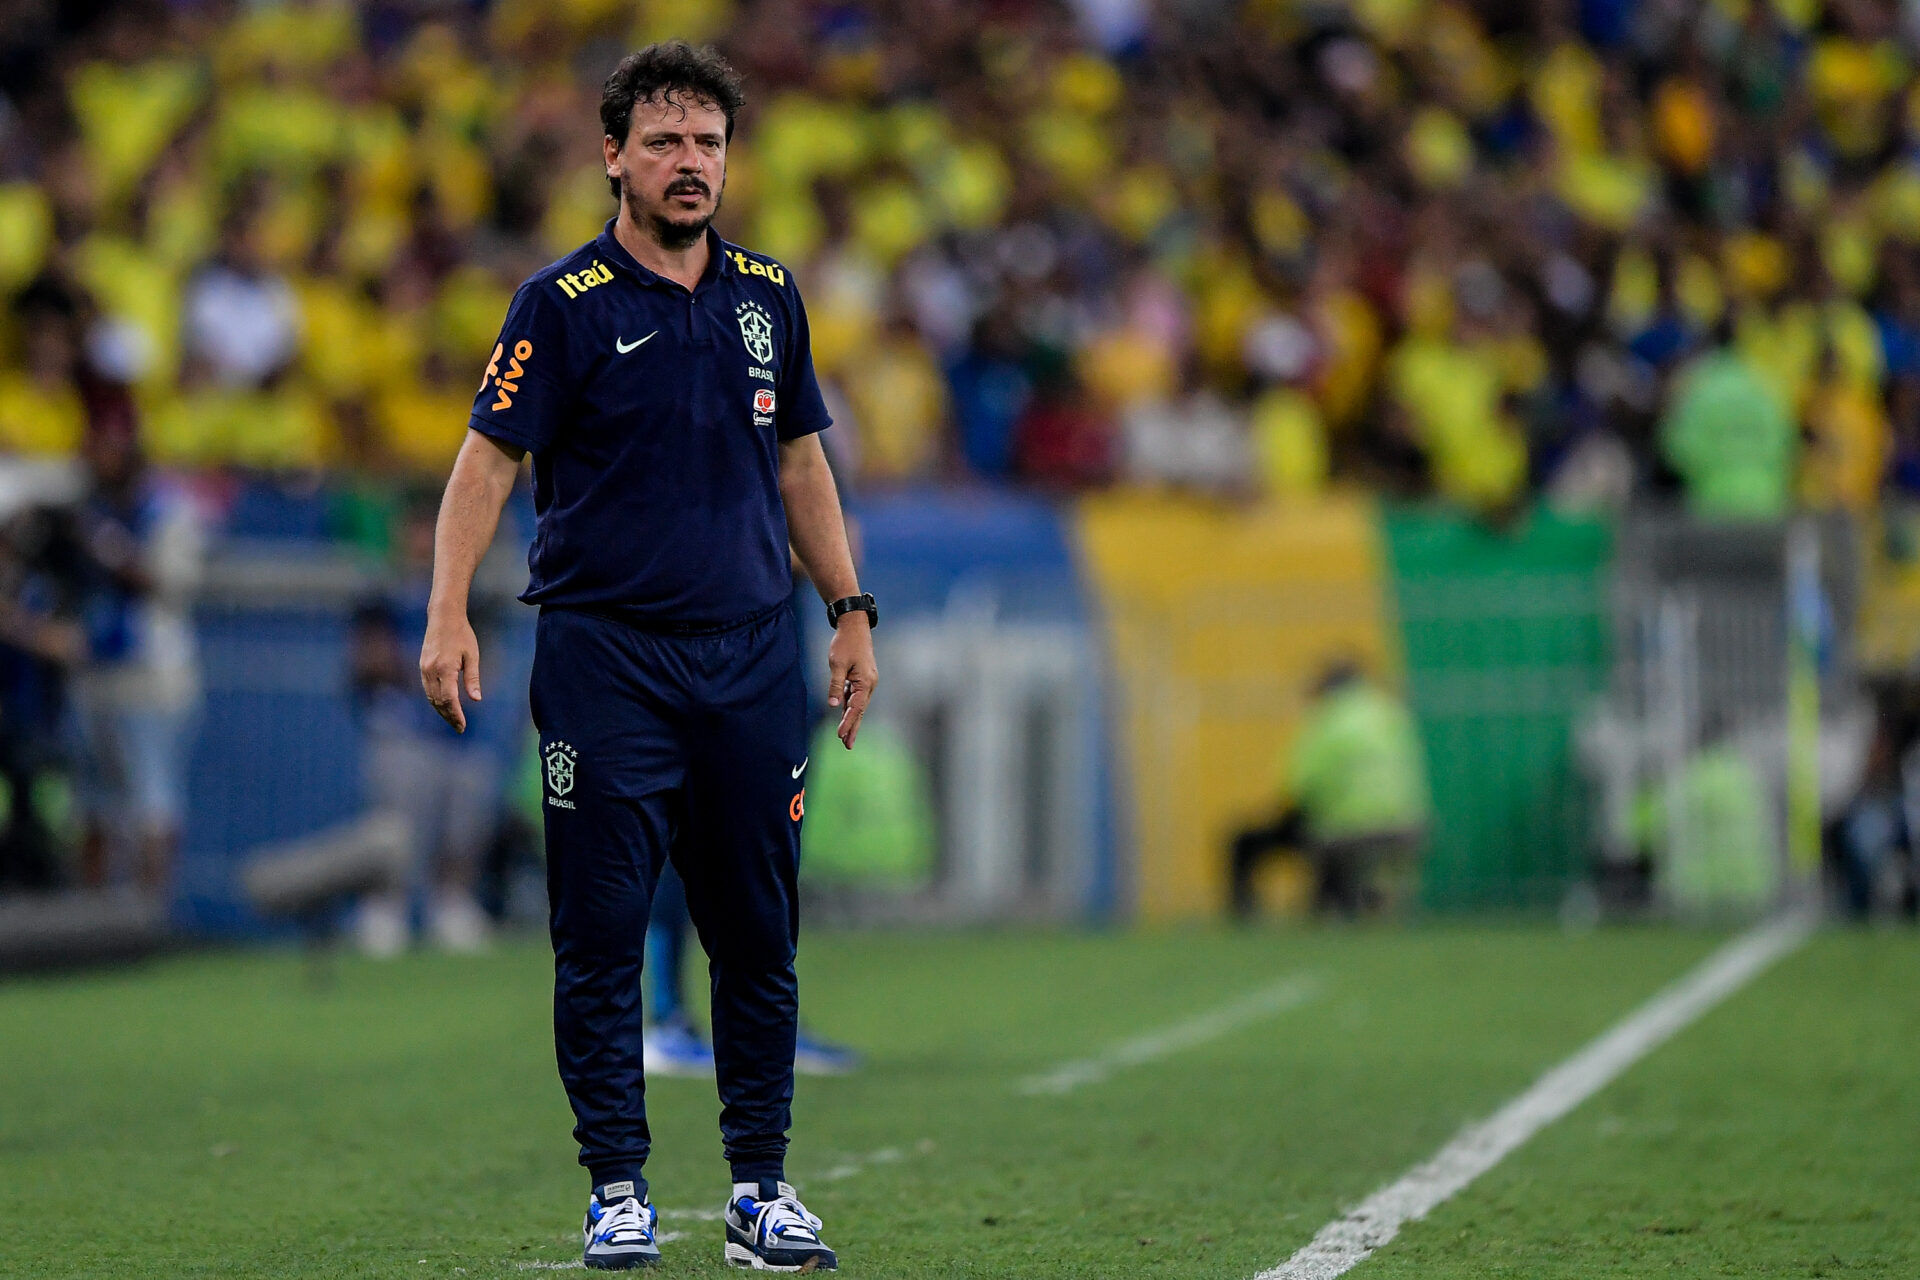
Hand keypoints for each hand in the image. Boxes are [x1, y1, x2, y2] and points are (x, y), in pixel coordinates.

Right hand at [420, 611, 481, 732]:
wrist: (443, 617)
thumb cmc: (462, 634)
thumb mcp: (472, 655)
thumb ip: (473, 678)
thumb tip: (476, 699)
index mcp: (445, 668)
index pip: (449, 699)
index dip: (455, 714)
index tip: (462, 726)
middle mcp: (431, 671)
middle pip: (438, 702)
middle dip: (449, 717)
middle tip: (460, 728)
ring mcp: (424, 669)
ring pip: (430, 697)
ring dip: (441, 711)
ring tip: (453, 721)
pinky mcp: (422, 667)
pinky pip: (427, 689)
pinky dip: (435, 700)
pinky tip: (444, 706)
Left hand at [826, 614, 876, 748]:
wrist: (854, 626)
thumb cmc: (846, 643)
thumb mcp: (837, 664)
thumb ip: (836, 685)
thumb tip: (834, 704)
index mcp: (866, 682)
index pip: (856, 707)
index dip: (848, 723)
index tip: (840, 735)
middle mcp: (869, 684)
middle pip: (860, 710)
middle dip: (853, 728)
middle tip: (847, 746)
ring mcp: (866, 681)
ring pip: (858, 705)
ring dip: (851, 719)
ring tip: (845, 736)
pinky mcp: (861, 677)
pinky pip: (855, 696)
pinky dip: (850, 707)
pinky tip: (844, 715)